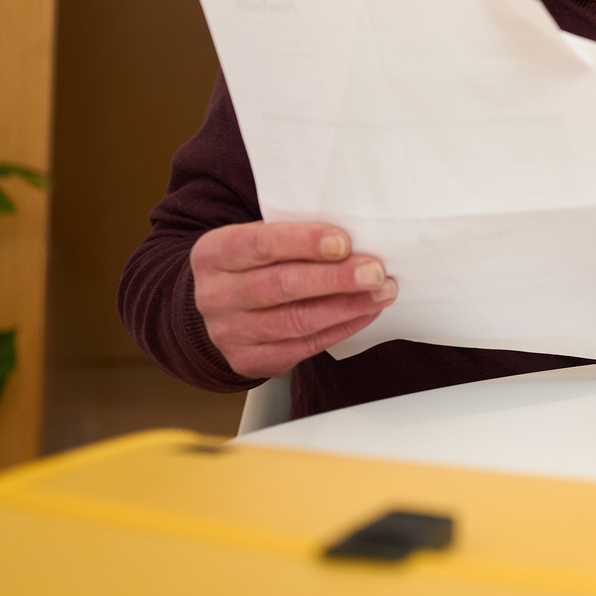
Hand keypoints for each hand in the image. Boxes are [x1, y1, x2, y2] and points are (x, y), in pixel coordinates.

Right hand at [189, 222, 396, 378]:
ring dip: (347, 306)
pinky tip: (365, 313)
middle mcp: (215, 295)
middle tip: (375, 272)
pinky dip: (340, 328)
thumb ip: (294, 236)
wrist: (221, 308)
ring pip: (296, 320)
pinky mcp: (249, 360)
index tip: (344, 242)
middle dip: (335, 278)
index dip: (304, 242)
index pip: (261, 244)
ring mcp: (229, 332)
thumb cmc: (252, 265)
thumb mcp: (257, 239)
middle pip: (282, 285)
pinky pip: (303, 346)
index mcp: (214, 254)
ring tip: (381, 293)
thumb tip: (354, 235)